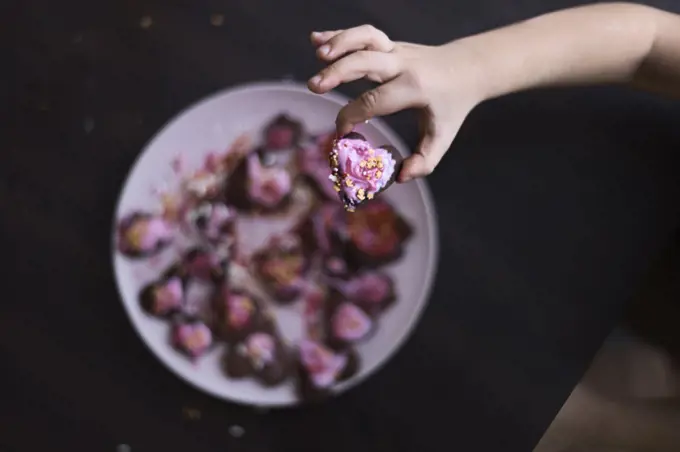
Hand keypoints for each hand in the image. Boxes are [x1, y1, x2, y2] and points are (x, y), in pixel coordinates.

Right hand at [308, 25, 482, 181]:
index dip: (352, 116)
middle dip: (338, 72)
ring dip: (339, 42)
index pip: (375, 100)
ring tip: (317, 54)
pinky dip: (339, 34)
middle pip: (365, 61)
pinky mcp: (391, 44)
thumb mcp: (443, 136)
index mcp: (415, 87)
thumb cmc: (452, 106)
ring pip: (366, 37)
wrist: (470, 68)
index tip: (341, 133)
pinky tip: (316, 40)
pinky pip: (364, 34)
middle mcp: (404, 64)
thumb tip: (401, 177)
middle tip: (314, 87)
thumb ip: (424, 160)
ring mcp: (397, 50)